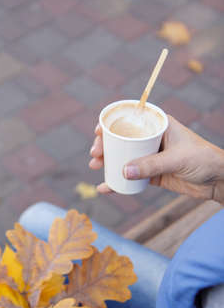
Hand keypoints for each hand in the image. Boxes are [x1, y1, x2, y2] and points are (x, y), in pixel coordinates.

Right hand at [89, 115, 223, 203]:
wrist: (218, 181)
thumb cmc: (202, 160)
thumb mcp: (176, 159)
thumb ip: (150, 165)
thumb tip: (122, 171)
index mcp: (159, 125)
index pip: (131, 120)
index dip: (112, 123)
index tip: (98, 131)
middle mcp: (152, 139)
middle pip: (122, 139)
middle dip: (105, 146)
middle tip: (95, 154)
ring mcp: (151, 157)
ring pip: (124, 157)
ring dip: (108, 162)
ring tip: (95, 167)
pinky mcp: (152, 174)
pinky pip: (131, 176)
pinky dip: (118, 181)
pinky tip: (106, 187)